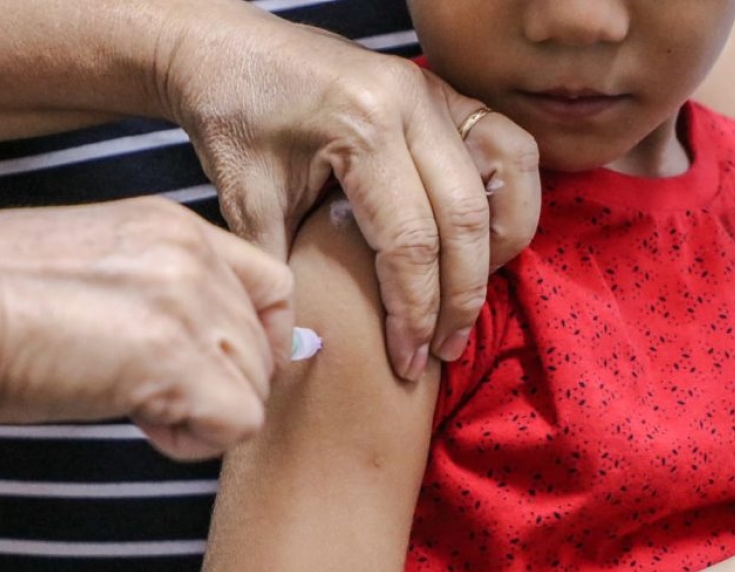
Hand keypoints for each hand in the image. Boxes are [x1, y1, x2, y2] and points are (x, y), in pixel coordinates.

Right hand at [0, 198, 292, 459]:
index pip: (272, 285)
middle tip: (144, 393)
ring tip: (134, 405)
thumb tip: (190, 356)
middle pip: (264, 347)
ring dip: (203, 412)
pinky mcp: (173, 357)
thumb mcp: (87, 270)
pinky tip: (142, 427)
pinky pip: (240, 422)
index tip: (207, 369)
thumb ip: (152, 295)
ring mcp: (187, 302)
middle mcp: (191, 254)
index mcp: (170, 226)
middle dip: (217, 384)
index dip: (255, 340)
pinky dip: (195, 442)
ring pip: (255, 387)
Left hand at [160, 3, 539, 379]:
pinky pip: (506, 145)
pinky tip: (481, 243)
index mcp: (363, 128)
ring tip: (467, 299)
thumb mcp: (245, 200)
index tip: (407, 360)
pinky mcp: (442, 92)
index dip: (415, 311)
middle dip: (461, 297)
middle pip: (467, 218)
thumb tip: (301, 353)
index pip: (411, 241)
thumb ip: (278, 277)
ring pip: (508, 176)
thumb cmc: (232, 119)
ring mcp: (435, 91)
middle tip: (443, 350)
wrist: (226, 50)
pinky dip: (508, 198)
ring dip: (499, 246)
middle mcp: (412, 103)